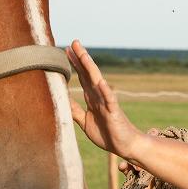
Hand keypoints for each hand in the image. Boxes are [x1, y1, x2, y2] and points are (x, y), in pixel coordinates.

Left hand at [67, 40, 144, 160]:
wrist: (125, 146)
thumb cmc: (107, 134)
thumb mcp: (85, 122)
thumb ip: (75, 111)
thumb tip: (62, 101)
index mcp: (92, 98)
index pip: (82, 77)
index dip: (74, 64)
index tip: (65, 50)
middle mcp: (99, 96)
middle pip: (88, 74)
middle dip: (81, 59)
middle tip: (73, 42)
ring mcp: (107, 102)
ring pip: (98, 82)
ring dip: (91, 68)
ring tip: (83, 55)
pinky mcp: (114, 112)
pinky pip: (110, 100)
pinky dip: (105, 90)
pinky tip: (100, 81)